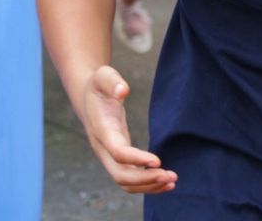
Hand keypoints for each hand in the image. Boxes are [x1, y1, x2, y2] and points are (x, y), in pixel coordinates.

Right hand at [82, 65, 177, 193]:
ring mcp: (108, 156)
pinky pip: (130, 179)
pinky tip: (165, 181)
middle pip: (120, 175)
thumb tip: (123, 90)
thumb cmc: (99, 86)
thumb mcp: (103, 75)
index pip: (117, 152)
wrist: (88, 97)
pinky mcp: (117, 158)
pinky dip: (147, 184)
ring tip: (172, 181)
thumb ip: (112, 81)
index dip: (136, 159)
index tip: (158, 161)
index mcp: (101, 130)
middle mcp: (103, 148)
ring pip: (125, 182)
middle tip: (171, 176)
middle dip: (145, 180)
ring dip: (148, 186)